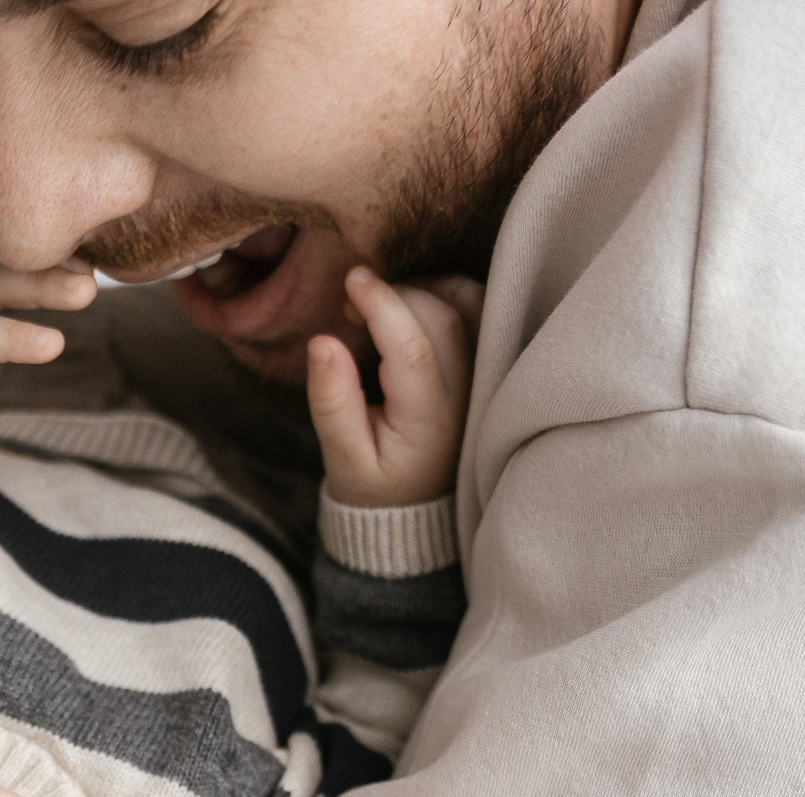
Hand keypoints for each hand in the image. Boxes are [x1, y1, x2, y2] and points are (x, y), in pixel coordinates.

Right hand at [306, 270, 483, 508]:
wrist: (415, 508)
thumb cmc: (374, 485)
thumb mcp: (342, 457)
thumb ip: (331, 402)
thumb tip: (321, 341)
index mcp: (428, 422)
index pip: (412, 348)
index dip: (383, 305)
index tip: (352, 280)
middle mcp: (464, 396)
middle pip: (442, 319)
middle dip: (396, 294)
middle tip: (353, 299)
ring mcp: (480, 378)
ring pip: (469, 308)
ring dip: (427, 286)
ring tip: (385, 299)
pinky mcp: (483, 366)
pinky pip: (479, 312)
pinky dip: (449, 291)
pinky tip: (414, 303)